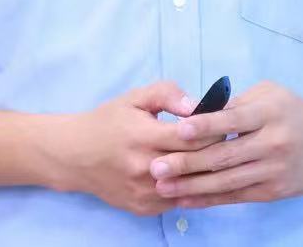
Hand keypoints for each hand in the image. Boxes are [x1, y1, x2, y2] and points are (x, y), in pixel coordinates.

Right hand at [43, 81, 215, 216]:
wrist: (75, 156)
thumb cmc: (108, 121)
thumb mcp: (135, 98)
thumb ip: (167, 94)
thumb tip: (197, 105)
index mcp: (143, 136)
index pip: (193, 137)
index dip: (214, 130)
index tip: (224, 123)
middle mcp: (144, 168)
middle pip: (196, 163)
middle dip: (216, 151)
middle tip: (227, 140)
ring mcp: (144, 192)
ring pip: (190, 186)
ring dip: (205, 173)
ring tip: (213, 157)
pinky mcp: (143, 208)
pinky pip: (178, 199)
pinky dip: (189, 187)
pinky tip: (192, 174)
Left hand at [148, 80, 302, 207]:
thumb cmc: (292, 110)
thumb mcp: (269, 94)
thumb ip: (237, 104)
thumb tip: (200, 114)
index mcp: (270, 113)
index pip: (234, 120)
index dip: (206, 126)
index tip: (178, 130)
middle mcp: (273, 143)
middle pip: (225, 156)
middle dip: (187, 163)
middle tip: (156, 167)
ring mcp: (274, 170)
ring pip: (227, 181)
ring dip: (192, 186)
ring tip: (163, 187)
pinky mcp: (274, 191)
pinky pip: (236, 196)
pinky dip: (209, 199)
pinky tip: (186, 199)